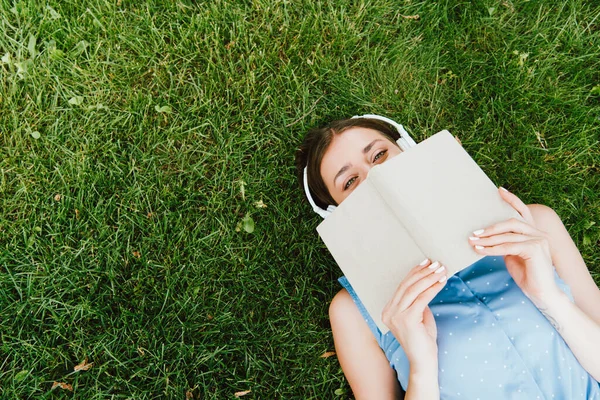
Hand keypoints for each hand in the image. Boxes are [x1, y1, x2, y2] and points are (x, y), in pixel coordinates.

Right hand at [381, 259, 447, 370]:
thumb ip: (418, 301)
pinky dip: (433, 288)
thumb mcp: (418, 316)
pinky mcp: (407, 320)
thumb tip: (427, 282)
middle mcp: (389, 312)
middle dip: (423, 272)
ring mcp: (396, 316)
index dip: (414, 272)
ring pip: (413, 290)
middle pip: (406, 285)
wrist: (423, 362)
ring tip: (441, 270)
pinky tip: (442, 282)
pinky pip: (422, 299)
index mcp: (388, 310)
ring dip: (429, 277)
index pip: (402, 286)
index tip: (426, 262)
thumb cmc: (423, 340)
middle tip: (436, 263)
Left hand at [468, 187, 560, 304]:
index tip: (499, 190)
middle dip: (491, 226)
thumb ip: (504, 243)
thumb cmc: (527, 275)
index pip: (523, 212)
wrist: (541, 294)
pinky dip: (492, 248)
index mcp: (533, 232)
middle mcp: (538, 233)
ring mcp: (539, 240)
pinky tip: (480, 250)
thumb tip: (485, 237)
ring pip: (507, 235)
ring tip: (472, 242)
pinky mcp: (535, 249)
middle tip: (474, 233)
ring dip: (487, 239)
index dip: (512, 200)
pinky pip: (508, 246)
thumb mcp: (512, 255)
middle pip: (511, 222)